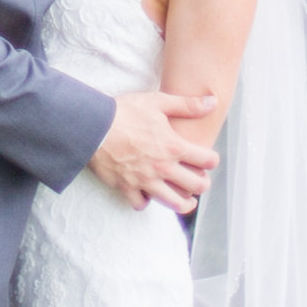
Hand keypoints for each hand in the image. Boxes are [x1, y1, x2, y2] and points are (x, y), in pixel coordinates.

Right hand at [90, 90, 218, 216]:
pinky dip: (146, 201)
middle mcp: (163, 168)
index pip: (207, 161)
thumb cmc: (125, 112)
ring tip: (187, 199)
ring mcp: (146, 181)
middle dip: (203, 184)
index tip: (208, 159)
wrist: (93, 127)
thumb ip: (187, 104)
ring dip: (184, 203)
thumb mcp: (158, 102)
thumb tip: (213, 101)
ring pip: (174, 203)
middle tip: (200, 180)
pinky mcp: (127, 188)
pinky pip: (142, 204)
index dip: (212, 160)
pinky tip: (148, 194)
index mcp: (174, 147)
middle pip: (197, 186)